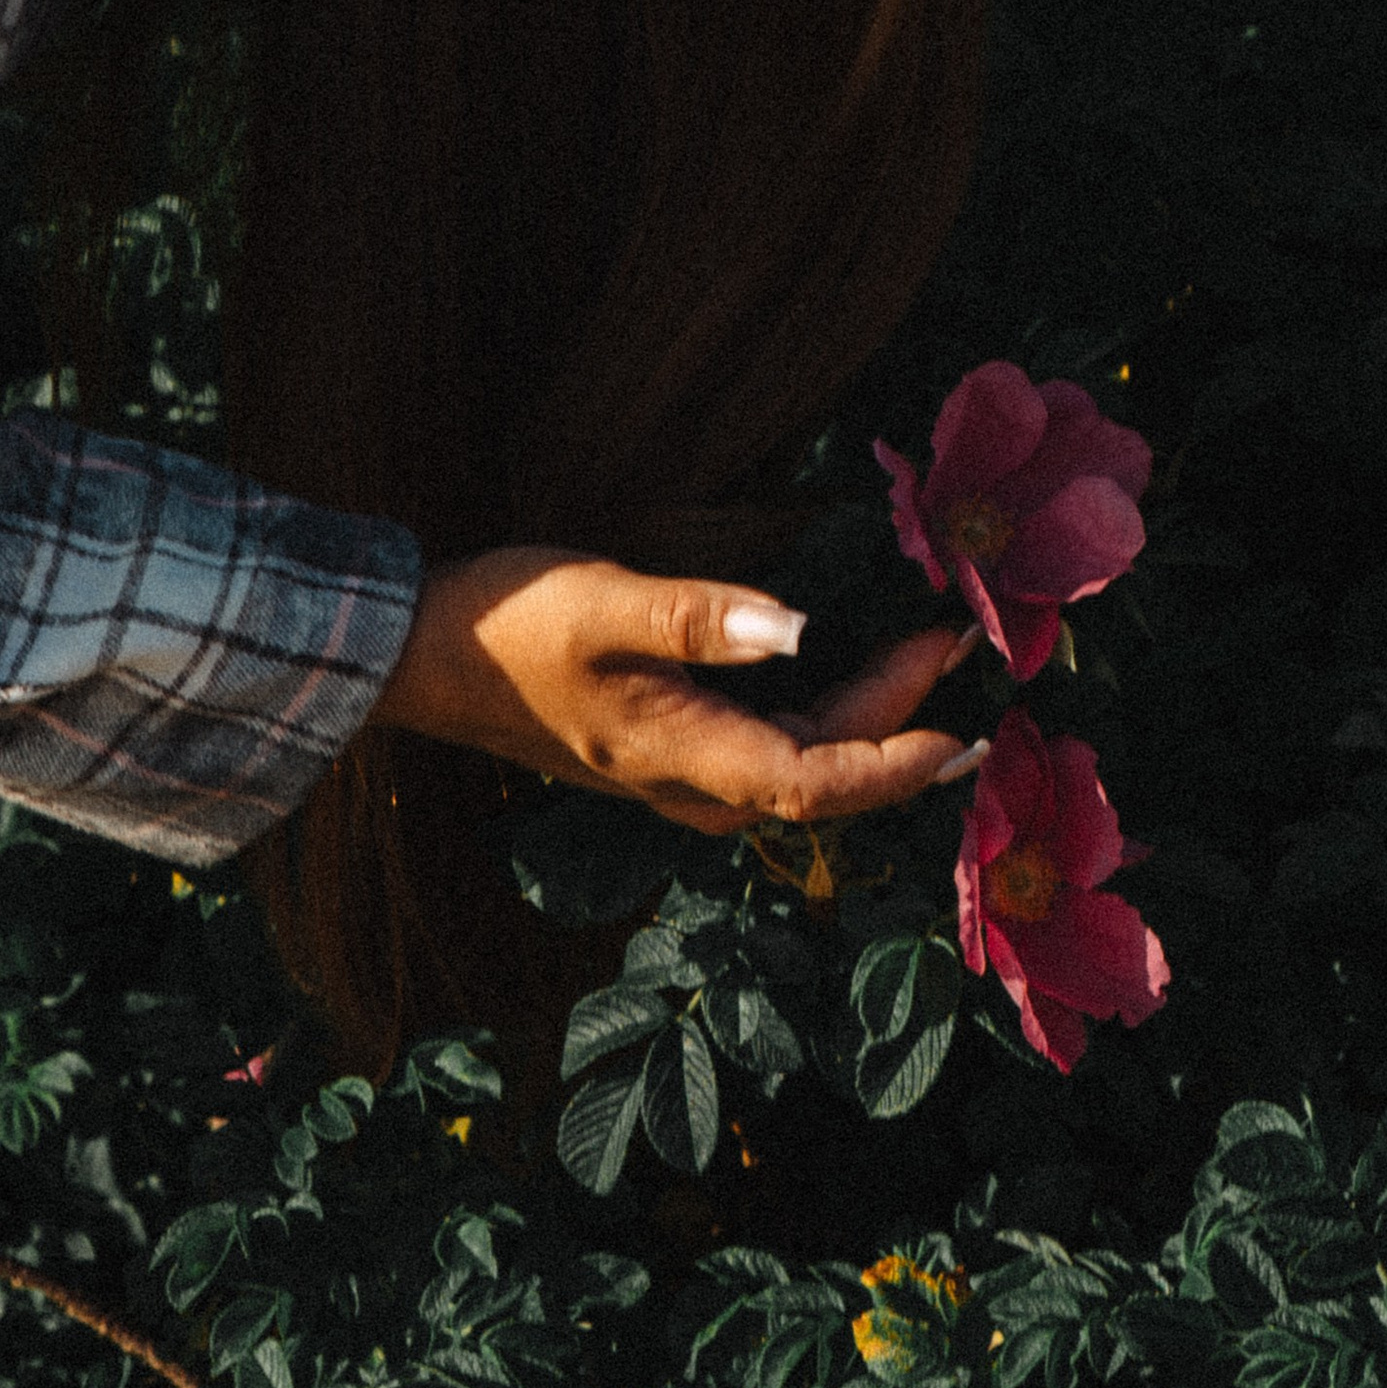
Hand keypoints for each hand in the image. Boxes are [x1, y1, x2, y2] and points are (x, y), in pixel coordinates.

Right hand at [369, 546, 983, 836]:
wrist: (418, 656)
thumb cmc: (507, 625)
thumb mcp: (603, 603)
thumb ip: (701, 618)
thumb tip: (801, 627)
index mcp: (683, 757)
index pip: (818, 783)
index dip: (900, 763)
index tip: (968, 730)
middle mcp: (688, 784)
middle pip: (822, 774)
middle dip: (903, 724)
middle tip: (961, 648)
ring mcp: (674, 773)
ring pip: (797, 765)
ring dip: (868, 723)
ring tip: (925, 660)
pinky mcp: (662, 749)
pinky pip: (769, 752)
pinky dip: (823, 720)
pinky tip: (842, 674)